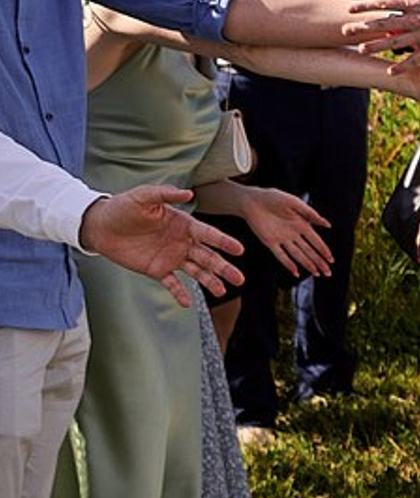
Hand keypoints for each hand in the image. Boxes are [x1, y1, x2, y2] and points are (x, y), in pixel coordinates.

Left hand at [76, 186, 243, 303]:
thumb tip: (189, 194)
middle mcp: (182, 242)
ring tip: (222, 291)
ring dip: (210, 281)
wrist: (100, 225)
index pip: (208, 234)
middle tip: (239, 278)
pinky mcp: (157, 270)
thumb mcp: (144, 196)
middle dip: (224, 267)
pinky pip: (172, 284)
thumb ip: (166, 194)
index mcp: (184, 225)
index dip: (224, 242)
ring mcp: (171, 257)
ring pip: (196, 271)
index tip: (239, 250)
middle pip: (208, 257)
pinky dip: (180, 293)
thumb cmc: (123, 207)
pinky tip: (188, 304)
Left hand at [237, 186, 332, 280]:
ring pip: (297, 255)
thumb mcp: (294, 203)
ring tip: (317, 274)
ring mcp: (281, 239)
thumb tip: (328, 225)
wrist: (252, 200)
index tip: (331, 259)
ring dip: (307, 264)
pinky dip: (288, 264)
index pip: (315, 240)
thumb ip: (310, 214)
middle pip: (309, 251)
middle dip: (319, 261)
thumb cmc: (273, 198)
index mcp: (301, 224)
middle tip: (328, 272)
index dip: (323, 250)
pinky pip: (280, 255)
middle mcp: (293, 234)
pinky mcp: (269, 242)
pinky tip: (296, 272)